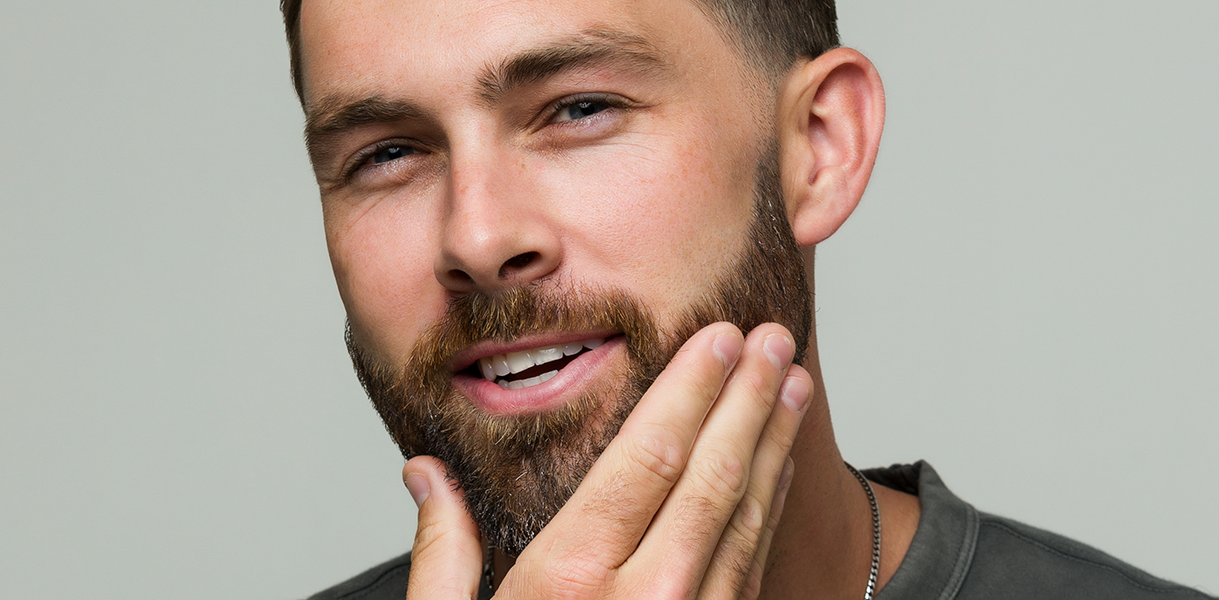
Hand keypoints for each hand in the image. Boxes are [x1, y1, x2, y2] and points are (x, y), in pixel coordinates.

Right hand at [401, 322, 813, 598]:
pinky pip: (751, 571)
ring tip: (794, 388)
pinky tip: (773, 476)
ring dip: (773, 448)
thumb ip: (439, 559)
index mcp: (569, 584)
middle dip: (749, 401)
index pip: (647, 458)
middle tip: (777, 341)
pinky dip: (767, 512)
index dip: (691, 390)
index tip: (721, 339)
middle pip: (711, 478)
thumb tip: (425, 475)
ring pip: (746, 521)